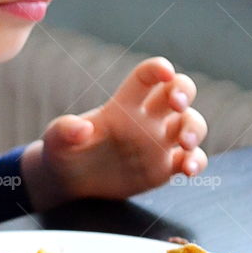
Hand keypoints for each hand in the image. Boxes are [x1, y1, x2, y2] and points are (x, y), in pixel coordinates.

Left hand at [21, 57, 207, 208]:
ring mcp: (158, 143)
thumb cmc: (62, 152)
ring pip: (191, 124)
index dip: (158, 69)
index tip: (165, 72)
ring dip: (195, 129)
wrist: (69, 183)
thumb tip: (84, 128)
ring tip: (184, 143)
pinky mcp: (164, 168)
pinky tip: (189, 171)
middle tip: (177, 105)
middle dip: (184, 91)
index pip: (146, 77)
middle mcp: (146, 119)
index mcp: (123, 106)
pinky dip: (197, 162)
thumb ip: (65, 130)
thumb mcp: (55, 139)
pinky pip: (190, 159)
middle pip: (179, 91)